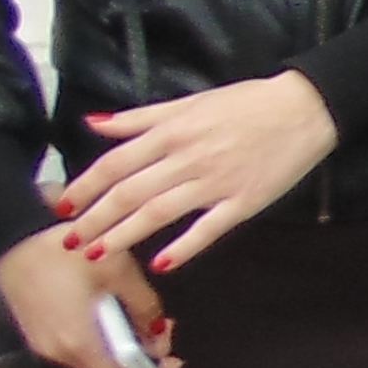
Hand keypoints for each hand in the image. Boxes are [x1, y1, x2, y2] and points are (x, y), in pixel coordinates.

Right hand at [0, 228, 174, 367]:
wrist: (11, 235)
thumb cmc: (65, 250)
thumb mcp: (118, 269)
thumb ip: (145, 305)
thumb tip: (159, 330)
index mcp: (80, 341)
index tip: (170, 360)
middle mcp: (59, 352)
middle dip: (141, 356)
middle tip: (159, 327)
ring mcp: (44, 345)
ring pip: (93, 360)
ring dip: (120, 346)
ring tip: (134, 313)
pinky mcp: (36, 334)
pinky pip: (75, 347)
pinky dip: (98, 339)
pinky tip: (107, 311)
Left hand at [62, 72, 340, 271]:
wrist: (304, 108)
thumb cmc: (246, 103)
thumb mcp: (189, 102)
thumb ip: (140, 118)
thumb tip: (94, 123)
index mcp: (172, 132)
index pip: (115, 164)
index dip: (85, 187)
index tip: (63, 207)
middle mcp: (187, 158)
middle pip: (129, 193)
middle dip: (95, 219)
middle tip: (69, 241)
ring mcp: (216, 182)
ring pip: (159, 213)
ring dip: (124, 236)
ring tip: (98, 255)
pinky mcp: (243, 202)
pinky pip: (208, 229)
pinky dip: (184, 247)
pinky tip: (162, 264)